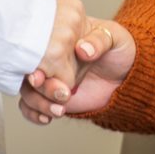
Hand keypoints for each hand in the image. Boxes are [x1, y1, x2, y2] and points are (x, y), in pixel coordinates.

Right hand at [19, 17, 136, 124]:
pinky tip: (47, 118)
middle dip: (39, 86)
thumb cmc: (118, 49)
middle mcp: (50, 56)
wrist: (126, 75)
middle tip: (60, 93)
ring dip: (39, 102)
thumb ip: (99, 41)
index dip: (36, 60)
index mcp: (60, 35)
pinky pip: (31, 106)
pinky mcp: (51, 96)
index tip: (41, 75)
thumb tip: (84, 49)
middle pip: (29, 69)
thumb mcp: (114, 37)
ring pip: (27, 90)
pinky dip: (34, 114)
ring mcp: (50, 76)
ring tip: (60, 110)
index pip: (39, 44)